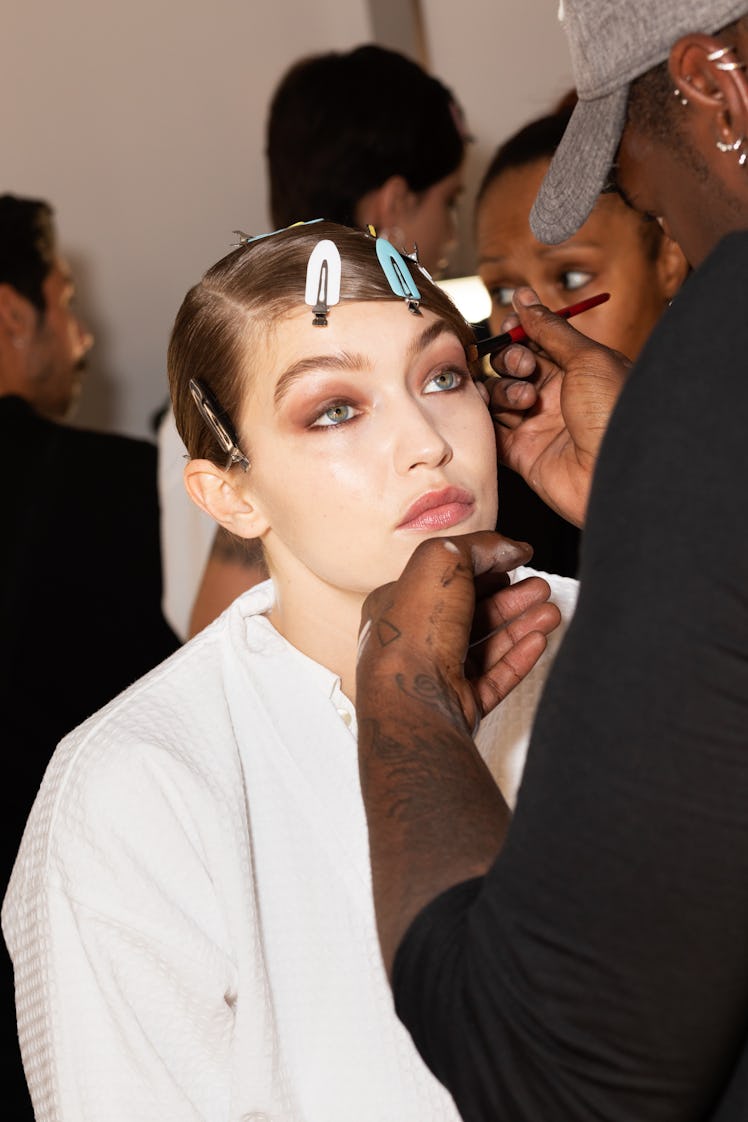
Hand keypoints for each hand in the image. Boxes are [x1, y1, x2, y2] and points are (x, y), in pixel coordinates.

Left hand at [357, 531, 561, 738]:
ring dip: (520, 625)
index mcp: (400, 604)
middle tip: (540, 588)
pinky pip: (495, 677)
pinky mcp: (459, 702)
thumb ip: (481, 546)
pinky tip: (538, 640)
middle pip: (472, 613)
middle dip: (510, 598)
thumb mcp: (444, 560)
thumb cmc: (416, 630)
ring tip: (551, 613)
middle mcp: (416, 639)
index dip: (482, 568)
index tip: (514, 562)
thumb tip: (512, 548)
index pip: (446, 581)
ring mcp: (438, 674)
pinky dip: (519, 657)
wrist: (414, 698)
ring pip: (487, 645)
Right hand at [486, 287, 630, 526]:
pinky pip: (491, 431)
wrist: (617, 472)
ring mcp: (538, 425)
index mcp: (578, 369)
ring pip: (499, 397)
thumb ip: (551, 329)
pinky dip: (482, 417)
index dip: (521, 332)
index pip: (537, 342)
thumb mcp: (588, 357)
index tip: (514, 326)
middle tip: (526, 369)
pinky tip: (485, 407)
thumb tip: (526, 299)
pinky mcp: (523, 454)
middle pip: (513, 367)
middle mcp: (557, 396)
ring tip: (524, 400)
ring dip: (502, 390)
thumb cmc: (614, 413)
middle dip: (511, 361)